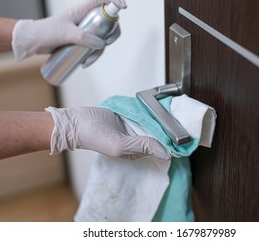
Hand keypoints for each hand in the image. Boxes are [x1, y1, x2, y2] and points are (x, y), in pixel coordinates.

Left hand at [12, 0, 126, 60]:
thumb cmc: (46, 32)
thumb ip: (83, 37)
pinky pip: (93, 48)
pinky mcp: (80, 41)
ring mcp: (84, 31)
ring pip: (101, 39)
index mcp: (81, 11)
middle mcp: (85, 19)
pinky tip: (85, 63)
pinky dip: (92, 56)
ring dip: (99, 51)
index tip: (123, 7)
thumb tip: (101, 44)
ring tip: (88, 60)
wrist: (33, 42)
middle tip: (106, 44)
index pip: (101, 0)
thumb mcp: (65, 34)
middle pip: (107, 23)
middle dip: (111, 34)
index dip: (114, 0)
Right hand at [46, 107, 170, 160]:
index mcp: (135, 151)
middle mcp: (135, 140)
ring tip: (171, 109)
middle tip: (179, 117)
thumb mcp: (120, 145)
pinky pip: (140, 113)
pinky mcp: (126, 116)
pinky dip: (147, 111)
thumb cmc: (94, 137)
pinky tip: (156, 105)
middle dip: (167, 128)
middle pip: (156, 134)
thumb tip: (166, 152)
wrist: (75, 122)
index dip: (171, 141)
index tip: (183, 134)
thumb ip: (143, 146)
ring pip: (150, 123)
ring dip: (158, 117)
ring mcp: (131, 127)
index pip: (158, 147)